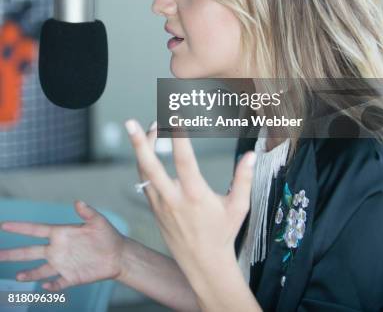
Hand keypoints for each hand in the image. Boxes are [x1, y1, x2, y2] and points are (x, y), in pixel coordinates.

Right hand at [0, 201, 125, 290]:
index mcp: (61, 233)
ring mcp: (63, 264)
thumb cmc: (108, 235)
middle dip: (13, 253)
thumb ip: (87, 212)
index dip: (20, 228)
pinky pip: (57, 284)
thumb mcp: (98, 221)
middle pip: (30, 252)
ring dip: (29, 274)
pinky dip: (50, 286)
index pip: (36, 230)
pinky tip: (45, 286)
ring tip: (18, 276)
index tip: (4, 226)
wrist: (118, 255)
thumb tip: (78, 202)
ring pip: (40, 270)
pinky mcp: (71, 277)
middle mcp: (58, 249)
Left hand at [125, 119, 255, 283]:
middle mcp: (173, 199)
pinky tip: (149, 152)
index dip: (179, 138)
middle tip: (130, 123)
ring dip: (142, 149)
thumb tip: (251, 155)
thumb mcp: (239, 207)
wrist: (204, 264)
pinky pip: (145, 183)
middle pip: (150, 167)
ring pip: (144, 172)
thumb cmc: (223, 233)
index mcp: (195, 196)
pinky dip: (145, 165)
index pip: (184, 160)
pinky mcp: (155, 210)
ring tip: (150, 129)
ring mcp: (160, 205)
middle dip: (139, 143)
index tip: (175, 118)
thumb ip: (243, 179)